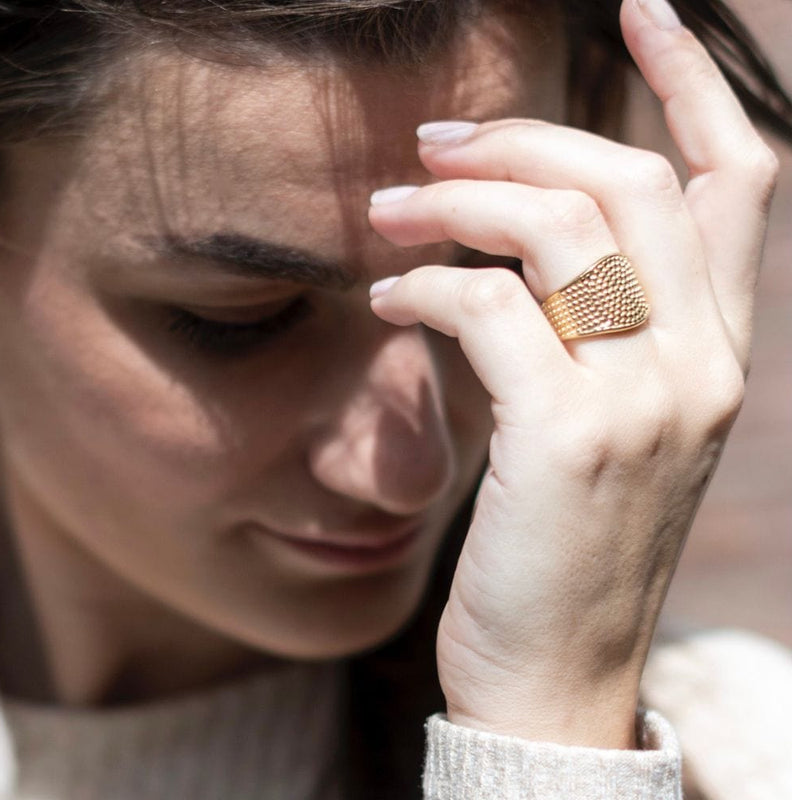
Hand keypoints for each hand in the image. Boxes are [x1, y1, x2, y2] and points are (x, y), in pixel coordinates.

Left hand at [367, 0, 777, 747]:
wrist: (558, 672)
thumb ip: (590, 332)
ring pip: (559, 229)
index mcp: (717, 355)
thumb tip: (512, 240)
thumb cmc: (566, 544)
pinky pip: (489, 308)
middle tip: (434, 141)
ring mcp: (643, 402)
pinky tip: (387, 297)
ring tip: (390, 207)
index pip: (735, 184)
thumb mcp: (604, 425)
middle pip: (627, 182)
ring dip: (459, 201)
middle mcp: (700, 366)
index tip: (634, 10)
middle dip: (524, 139)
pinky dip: (428, 285)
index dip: (687, 85)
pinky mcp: (566, 439)